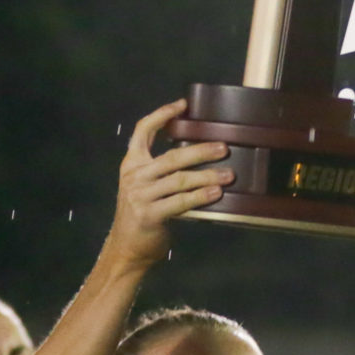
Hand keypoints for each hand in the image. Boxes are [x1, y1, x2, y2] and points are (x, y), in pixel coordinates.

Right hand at [103, 102, 230, 272]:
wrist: (126, 250)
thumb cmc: (142, 216)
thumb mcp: (144, 187)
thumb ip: (161, 172)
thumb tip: (198, 155)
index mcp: (131, 164)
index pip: (143, 130)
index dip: (162, 114)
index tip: (182, 105)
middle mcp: (133, 176)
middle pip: (171, 156)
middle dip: (201, 151)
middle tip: (224, 148)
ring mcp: (140, 195)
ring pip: (179, 179)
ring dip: (207, 176)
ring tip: (228, 174)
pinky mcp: (148, 214)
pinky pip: (180, 202)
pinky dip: (200, 197)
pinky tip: (216, 194)